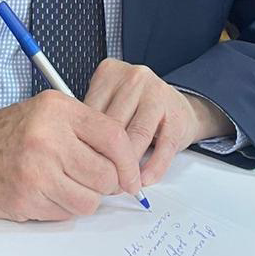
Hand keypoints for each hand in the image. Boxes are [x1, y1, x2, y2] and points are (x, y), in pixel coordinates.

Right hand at [0, 91, 141, 221]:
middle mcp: (48, 136)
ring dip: (83, 199)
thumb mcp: (46, 114)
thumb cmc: (6, 134)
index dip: (129, 163)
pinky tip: (43, 193)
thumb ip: (85, 131)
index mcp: (58, 109)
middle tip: (91, 181)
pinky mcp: (26, 198)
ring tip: (62, 185)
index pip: (114, 137)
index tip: (132, 177)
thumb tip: (126, 165)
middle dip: (106, 185)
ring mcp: (36, 169)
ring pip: (89, 200)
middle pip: (106, 174)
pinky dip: (61, 209)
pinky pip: (65, 214)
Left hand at [83, 59, 232, 185]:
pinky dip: (153, 168)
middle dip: (107, 158)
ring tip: (122, 182)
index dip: (85, 143)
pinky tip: (145, 178)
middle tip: (101, 180)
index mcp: (110, 73)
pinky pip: (163, 147)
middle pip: (112, 125)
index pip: (90, 112)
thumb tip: (75, 153)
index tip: (82, 164)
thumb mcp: (111, 104)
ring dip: (128, 166)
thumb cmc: (138, 108)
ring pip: (136, 137)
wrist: (178, 107)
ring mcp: (157, 94)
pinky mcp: (177, 115)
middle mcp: (134, 78)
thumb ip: (94, 120)